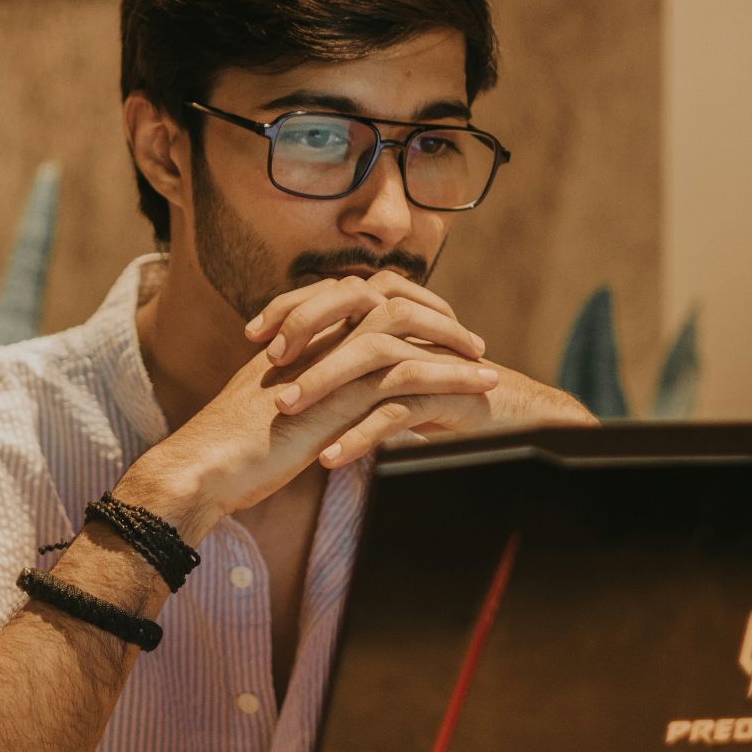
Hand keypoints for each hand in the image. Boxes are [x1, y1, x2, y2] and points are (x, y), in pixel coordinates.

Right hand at [121, 276, 500, 539]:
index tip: (435, 331)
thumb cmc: (230, 453)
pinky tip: (478, 392)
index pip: (357, 298)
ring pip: (400, 332)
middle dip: (433, 315)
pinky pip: (403, 375)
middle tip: (471, 342)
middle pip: (385, 297)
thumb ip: (304, 397)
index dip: (402, 308)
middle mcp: (311, 340)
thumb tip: (334, 406)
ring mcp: (323, 364)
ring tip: (487, 369)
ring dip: (451, 347)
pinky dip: (448, 380)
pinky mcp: (335, 398)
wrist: (202, 470)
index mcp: (296, 338)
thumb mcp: (275, 414)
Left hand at [246, 272, 598, 466]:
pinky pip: (397, 410)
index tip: (251, 336)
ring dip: (326, 382)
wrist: (500, 416)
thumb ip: (344, 358)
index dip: (291, 307)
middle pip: (350, 311)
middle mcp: (408, 327)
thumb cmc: (432, 395)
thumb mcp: (380, 375)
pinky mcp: (444, 392)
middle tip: (265, 366)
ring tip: (288, 411)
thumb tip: (287, 366)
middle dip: (305, 334)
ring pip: (371, 356)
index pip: (333, 294)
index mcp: (387, 314)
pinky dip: (360, 435)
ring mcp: (426, 356)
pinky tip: (330, 458)